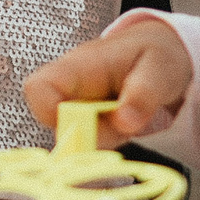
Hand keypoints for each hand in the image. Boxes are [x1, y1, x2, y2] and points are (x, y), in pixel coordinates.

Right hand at [24, 15, 193, 145]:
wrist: (160, 55)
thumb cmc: (154, 54)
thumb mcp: (159, 67)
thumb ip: (143, 92)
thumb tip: (123, 122)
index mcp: (79, 66)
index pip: (38, 88)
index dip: (48, 112)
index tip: (84, 124)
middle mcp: (70, 89)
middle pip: (56, 125)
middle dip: (92, 135)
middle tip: (126, 120)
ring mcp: (78, 110)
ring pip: (77, 140)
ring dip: (108, 138)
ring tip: (132, 115)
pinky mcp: (89, 126)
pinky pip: (92, 144)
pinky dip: (113, 141)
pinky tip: (129, 122)